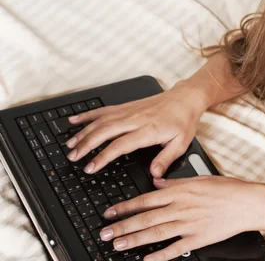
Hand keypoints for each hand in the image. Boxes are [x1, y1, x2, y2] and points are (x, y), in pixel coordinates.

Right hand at [64, 81, 207, 176]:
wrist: (185, 99)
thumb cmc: (183, 121)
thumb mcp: (181, 143)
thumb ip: (166, 159)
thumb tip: (154, 174)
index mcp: (149, 130)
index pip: (120, 145)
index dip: (103, 156)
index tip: (91, 167)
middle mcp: (136, 119)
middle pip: (105, 131)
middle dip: (86, 144)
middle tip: (73, 157)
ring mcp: (129, 111)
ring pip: (101, 120)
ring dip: (83, 132)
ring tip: (70, 145)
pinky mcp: (126, 106)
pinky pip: (104, 110)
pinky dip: (87, 115)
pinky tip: (74, 120)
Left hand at [98, 176, 264, 260]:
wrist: (249, 202)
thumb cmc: (227, 189)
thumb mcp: (199, 177)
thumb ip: (175, 182)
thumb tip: (156, 182)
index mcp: (181, 191)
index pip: (146, 199)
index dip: (125, 207)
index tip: (109, 212)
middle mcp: (182, 207)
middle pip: (146, 218)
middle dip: (123, 226)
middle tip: (104, 233)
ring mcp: (189, 224)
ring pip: (156, 232)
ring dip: (135, 240)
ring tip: (118, 245)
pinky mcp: (198, 238)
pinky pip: (175, 248)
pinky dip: (160, 255)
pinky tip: (146, 260)